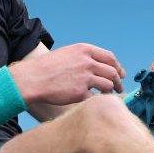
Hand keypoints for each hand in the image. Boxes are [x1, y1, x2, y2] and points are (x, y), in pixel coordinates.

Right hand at [9, 43, 125, 105]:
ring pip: (108, 85)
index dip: (117, 66)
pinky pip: (96, 97)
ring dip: (111, 91)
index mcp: (84, 50)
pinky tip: (96, 102)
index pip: (109, 57)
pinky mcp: (80, 93)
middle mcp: (87, 62)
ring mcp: (85, 77)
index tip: (121, 73)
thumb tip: (100, 65)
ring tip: (109, 95)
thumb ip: (84, 57)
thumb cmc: (47, 67)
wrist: (32, 79)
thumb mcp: (67, 53)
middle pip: (112, 71)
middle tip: (119, 87)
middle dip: (118, 81)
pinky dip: (98, 100)